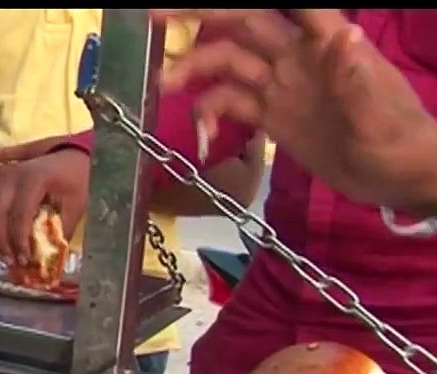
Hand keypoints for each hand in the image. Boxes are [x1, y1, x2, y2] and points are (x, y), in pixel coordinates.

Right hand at [0, 147, 89, 264]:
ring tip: (2, 250)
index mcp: (34, 179)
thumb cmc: (76, 178)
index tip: (25, 260)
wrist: (72, 155)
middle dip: (1, 240)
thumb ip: (61, 230)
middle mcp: (12, 175)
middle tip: (12, 261)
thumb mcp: (76, 204)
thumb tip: (46, 258)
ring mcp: (2, 175)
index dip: (19, 240)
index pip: (19, 214)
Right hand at [152, 9, 436, 214]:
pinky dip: (210, 115)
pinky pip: (231, 106)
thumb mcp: (378, 116)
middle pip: (243, 25)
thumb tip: (345, 35)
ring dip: (193, 70)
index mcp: (326, 44)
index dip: (244, 2)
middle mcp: (297, 57)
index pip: (290, 5)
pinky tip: (203, 137)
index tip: (201, 2)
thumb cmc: (398, 141)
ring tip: (163, 85)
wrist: (399, 177)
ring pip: (228, 65)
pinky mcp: (272, 118)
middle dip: (200, 17)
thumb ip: (355, 79)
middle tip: (155, 17)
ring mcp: (282, 87)